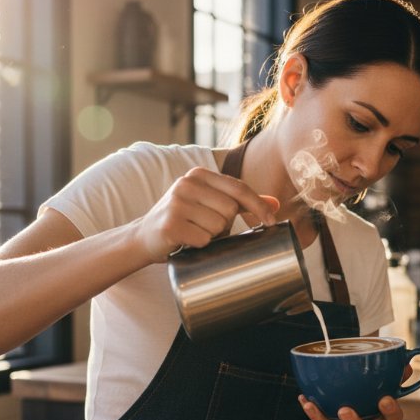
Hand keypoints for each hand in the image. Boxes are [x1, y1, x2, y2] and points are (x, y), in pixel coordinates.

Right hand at [134, 167, 279, 261]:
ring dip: (212, 236)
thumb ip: (240, 202)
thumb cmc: (183, 220)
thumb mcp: (210, 204)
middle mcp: (187, 183)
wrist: (143, 237)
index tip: (271, 221)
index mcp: (199, 174)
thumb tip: (275, 203)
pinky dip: (199, 245)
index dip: (258, 206)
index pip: (239, 188)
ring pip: (218, 226)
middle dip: (225, 225)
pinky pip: (204, 239)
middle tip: (206, 228)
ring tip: (195, 233)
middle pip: (230, 210)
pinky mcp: (170, 224)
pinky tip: (186, 241)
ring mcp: (177, 203)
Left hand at [297, 364, 413, 419]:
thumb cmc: (379, 401)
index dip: (391, 410)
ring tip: (312, 406)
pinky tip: (303, 398)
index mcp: (385, 418)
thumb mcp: (389, 391)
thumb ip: (396, 378)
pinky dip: (312, 411)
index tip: (385, 399)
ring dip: (323, 419)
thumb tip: (405, 362)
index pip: (394, 417)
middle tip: (345, 410)